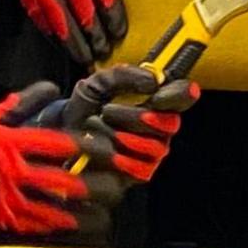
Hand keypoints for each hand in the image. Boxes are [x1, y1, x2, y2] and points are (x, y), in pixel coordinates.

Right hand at [0, 0, 125, 63]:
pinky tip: (58, 42)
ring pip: (59, 15)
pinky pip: (38, 12)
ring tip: (83, 56)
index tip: (118, 32)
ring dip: (72, 39)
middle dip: (95, 32)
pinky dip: (49, 30)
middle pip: (83, 6)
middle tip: (102, 50)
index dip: (113, 14)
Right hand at [0, 83, 108, 234]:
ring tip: (104, 212)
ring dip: (82, 213)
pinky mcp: (2, 218)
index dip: (87, 146)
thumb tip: (52, 88)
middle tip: (115, 184)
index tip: (105, 146)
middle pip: (66, 182)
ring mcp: (9, 199)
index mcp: (14, 142)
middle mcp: (16, 172)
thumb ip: (23, 102)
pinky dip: (57, 227)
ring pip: (56, 210)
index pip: (61, 145)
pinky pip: (35, 226)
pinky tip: (74, 226)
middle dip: (94, 185)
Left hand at [68, 62, 195, 182]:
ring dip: (118, 134)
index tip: (157, 96)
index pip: (182, 95)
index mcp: (157, 101)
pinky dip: (115, 156)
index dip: (178, 95)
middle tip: (107, 111)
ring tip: (95, 126)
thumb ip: (125, 75)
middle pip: (168, 123)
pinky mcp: (142, 172)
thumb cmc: (88, 106)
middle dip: (134, 117)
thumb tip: (154, 81)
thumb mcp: (100, 82)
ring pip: (154, 145)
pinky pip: (140, 167)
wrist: (65, 134)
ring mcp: (154, 151)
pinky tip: (98, 149)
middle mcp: (161, 126)